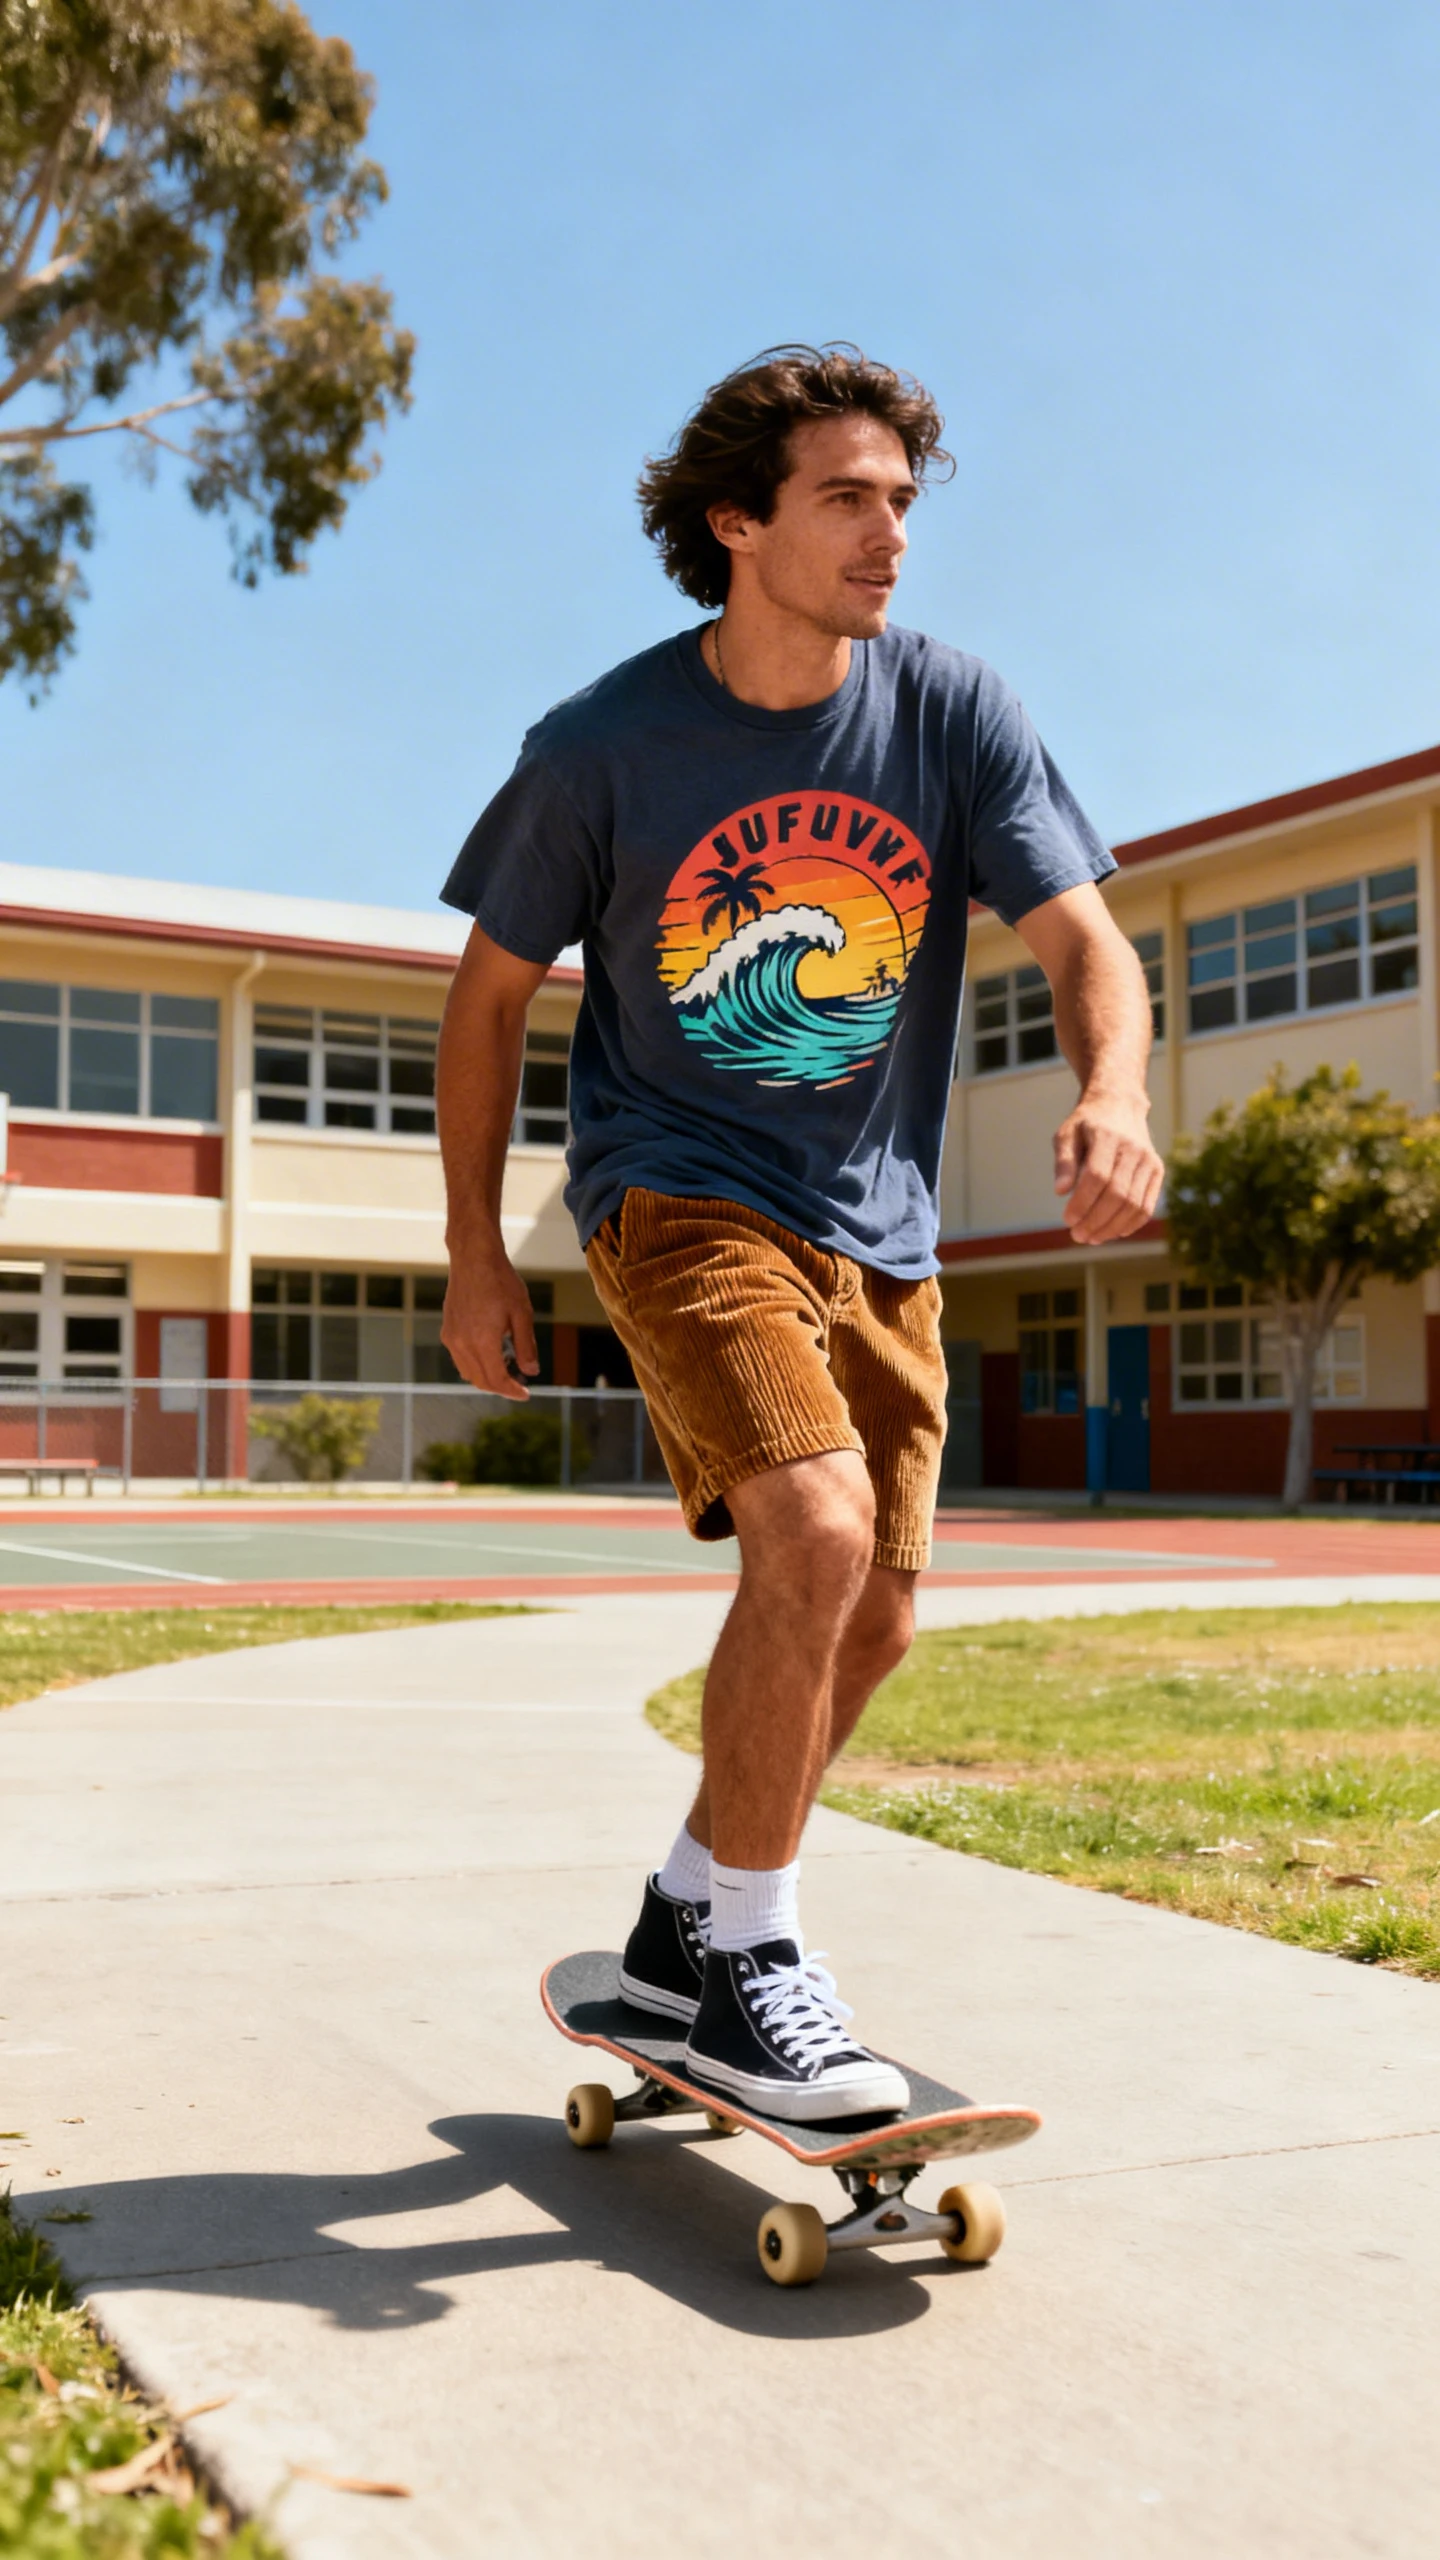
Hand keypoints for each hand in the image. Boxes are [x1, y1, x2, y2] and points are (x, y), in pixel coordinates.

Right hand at [441, 1239, 539, 1400]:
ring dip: (487, 1378)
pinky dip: (475, 1365)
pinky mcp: (447, 1330)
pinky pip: (460, 1359)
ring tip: (507, 1370)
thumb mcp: (522, 1314)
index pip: (497, 1379)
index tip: (525, 1394)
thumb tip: (531, 1371)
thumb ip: (526, 1346)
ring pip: (468, 1373)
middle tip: (519, 1385)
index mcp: (482, 1341)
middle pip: (481, 1380)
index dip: (512, 1391)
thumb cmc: (501, 1282)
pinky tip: (490, 1355)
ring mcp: (451, 1337)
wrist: (474, 1258)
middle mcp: (462, 1344)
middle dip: (501, 1388)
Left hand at [1053, 1088, 1163, 1243]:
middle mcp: (1133, 1148)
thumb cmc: (1087, 1124)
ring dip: (1112, 1227)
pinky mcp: (1157, 1170)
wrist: (1120, 1105)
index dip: (1082, 1202)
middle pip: (1117, 1194)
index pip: (1097, 1176)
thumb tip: (1061, 1191)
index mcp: (1107, 1136)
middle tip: (1077, 1236)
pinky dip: (1131, 1224)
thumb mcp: (1066, 1134)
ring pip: (1133, 1204)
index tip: (1067, 1220)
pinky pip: (1147, 1205)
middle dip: (1096, 1220)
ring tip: (1092, 1238)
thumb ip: (1063, 1161)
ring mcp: (1148, 1160)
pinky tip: (1114, 1233)